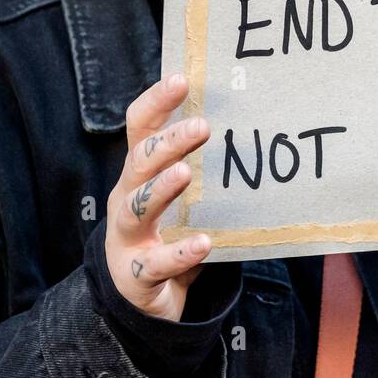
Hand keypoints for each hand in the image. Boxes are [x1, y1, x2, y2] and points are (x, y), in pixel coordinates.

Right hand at [105, 74, 212, 321]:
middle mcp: (126, 199)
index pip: (141, 128)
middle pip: (139, 162)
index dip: (157, 102)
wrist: (140, 299)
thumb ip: (204, 166)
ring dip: (161, 189)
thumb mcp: (182, 196)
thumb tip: (252, 124)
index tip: (181, 79)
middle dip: (168, 142)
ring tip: (186, 174)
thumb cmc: (168, 232)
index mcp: (138, 174)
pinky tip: (204, 242)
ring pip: (136, 207)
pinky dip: (180, 252)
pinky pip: (156, 263)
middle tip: (203, 127)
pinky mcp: (136, 275)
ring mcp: (127, 238)